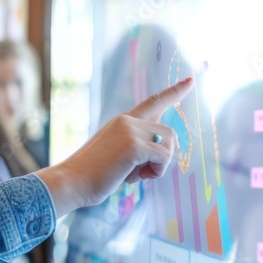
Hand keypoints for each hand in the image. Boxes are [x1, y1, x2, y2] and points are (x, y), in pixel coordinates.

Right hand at [37, 78, 193, 213]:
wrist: (71, 181)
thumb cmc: (92, 175)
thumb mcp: (116, 154)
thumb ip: (137, 146)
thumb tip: (162, 153)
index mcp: (122, 121)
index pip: (153, 102)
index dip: (174, 92)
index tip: (191, 80)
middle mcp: (127, 120)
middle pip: (169, 133)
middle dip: (161, 157)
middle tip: (138, 172)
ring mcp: (130, 130)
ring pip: (169, 144)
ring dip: (158, 166)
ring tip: (134, 175)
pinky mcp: (134, 145)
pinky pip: (163, 158)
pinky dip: (155, 172)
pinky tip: (134, 178)